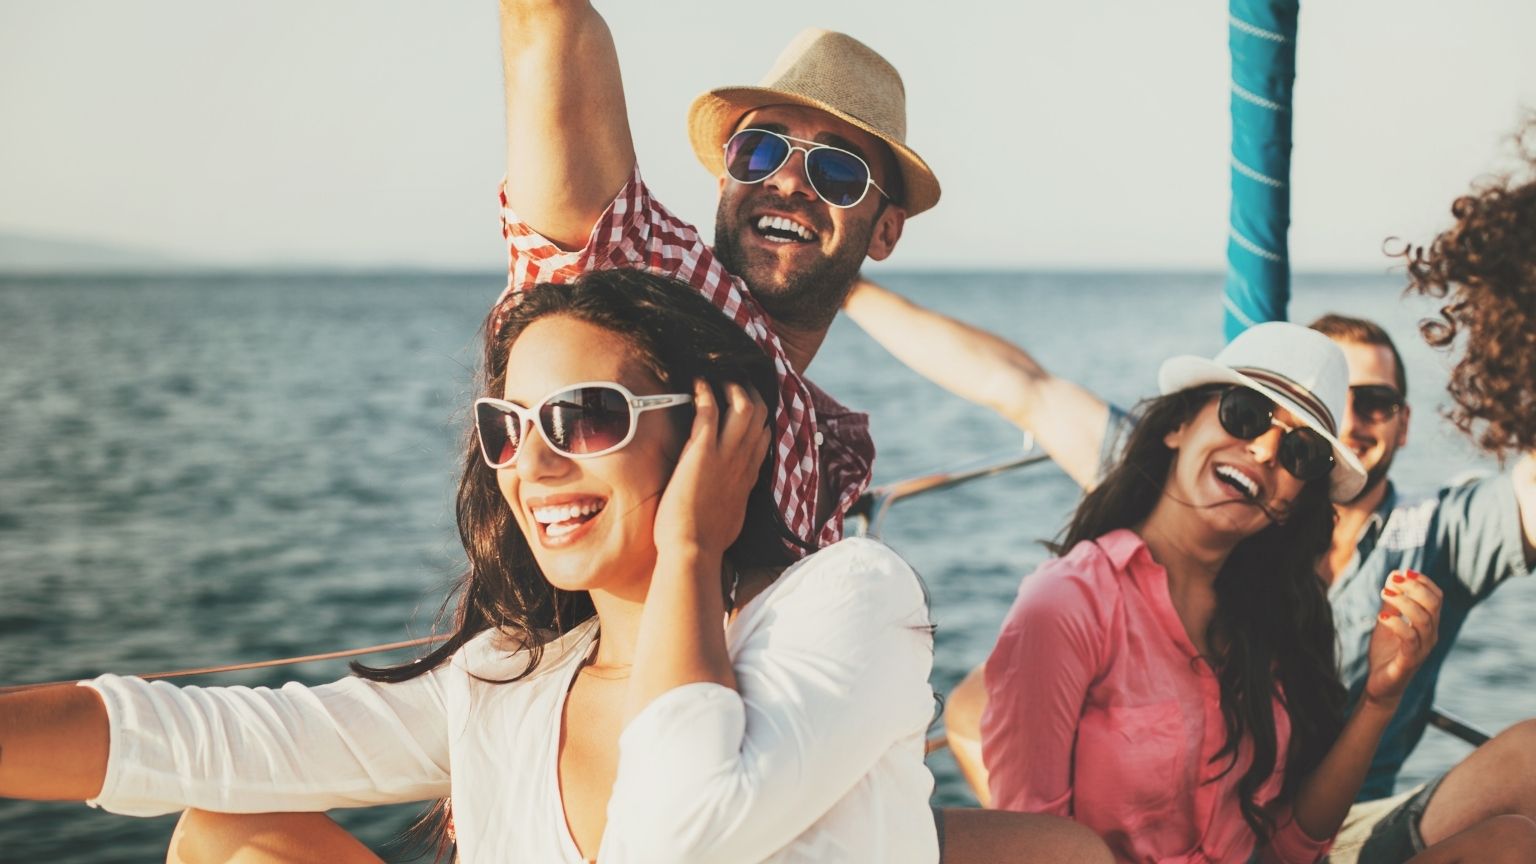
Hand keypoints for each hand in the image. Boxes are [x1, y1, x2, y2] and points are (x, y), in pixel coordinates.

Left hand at [652, 379, 770, 560]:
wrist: (693, 550)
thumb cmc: (706, 540)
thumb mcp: (733, 516)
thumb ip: (735, 498)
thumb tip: (732, 495)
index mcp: (749, 476)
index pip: (765, 435)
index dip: (759, 416)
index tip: (746, 405)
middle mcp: (743, 461)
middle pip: (761, 414)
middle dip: (750, 392)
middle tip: (733, 382)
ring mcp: (726, 455)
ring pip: (744, 405)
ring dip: (732, 387)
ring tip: (718, 379)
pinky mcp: (703, 452)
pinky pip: (709, 410)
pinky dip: (704, 391)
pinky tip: (696, 383)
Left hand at [1363, 570, 1442, 708]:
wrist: (1380, 685)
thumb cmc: (1387, 651)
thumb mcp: (1388, 620)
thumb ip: (1392, 600)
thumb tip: (1395, 573)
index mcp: (1428, 624)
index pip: (1437, 597)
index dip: (1424, 581)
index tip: (1404, 571)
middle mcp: (1430, 635)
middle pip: (1434, 605)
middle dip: (1416, 588)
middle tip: (1394, 579)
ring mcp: (1422, 649)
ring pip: (1424, 620)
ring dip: (1404, 602)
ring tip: (1384, 592)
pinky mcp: (1409, 662)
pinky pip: (1410, 640)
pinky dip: (1397, 624)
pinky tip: (1381, 616)